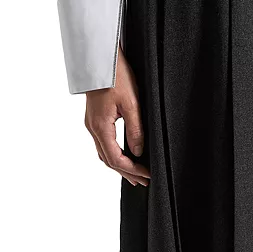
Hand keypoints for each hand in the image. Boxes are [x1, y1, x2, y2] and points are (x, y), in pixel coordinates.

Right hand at [84, 48, 150, 186]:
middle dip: (127, 173)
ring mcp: (92, 123)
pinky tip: (124, 156)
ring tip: (135, 174)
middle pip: (108, 160)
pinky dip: (114, 154)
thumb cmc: (116, 75)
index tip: (148, 175)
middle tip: (143, 182)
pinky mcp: (94, 118)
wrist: (100, 56)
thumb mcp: (132, 103)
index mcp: (101, 127)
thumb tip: (138, 152)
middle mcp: (93, 128)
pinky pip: (103, 144)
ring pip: (104, 153)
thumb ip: (136, 130)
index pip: (116, 160)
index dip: (132, 170)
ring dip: (120, 166)